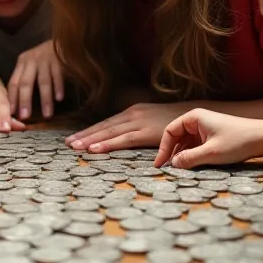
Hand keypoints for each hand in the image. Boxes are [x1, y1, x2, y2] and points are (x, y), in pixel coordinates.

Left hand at [7, 40, 63, 119]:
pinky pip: (58, 75)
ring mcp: (46, 59)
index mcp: (22, 63)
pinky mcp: (59, 59)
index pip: (14, 82)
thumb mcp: (31, 65)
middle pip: (26, 83)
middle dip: (24, 101)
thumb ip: (24, 79)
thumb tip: (17, 104)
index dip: (12, 98)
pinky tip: (59, 99)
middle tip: (25, 116)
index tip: (12, 114)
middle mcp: (32, 60)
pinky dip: (58, 87)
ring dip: (45, 100)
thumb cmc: (45, 58)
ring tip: (47, 115)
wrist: (62, 39)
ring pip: (44, 82)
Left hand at [65, 102, 190, 152]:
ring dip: (90, 140)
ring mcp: (138, 121)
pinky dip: (106, 144)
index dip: (89, 131)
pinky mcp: (145, 131)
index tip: (74, 138)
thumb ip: (140, 128)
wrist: (195, 116)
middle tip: (67, 144)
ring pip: (109, 132)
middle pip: (103, 126)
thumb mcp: (154, 122)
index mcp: (132, 112)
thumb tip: (128, 139)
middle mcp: (132, 114)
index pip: (106, 123)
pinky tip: (94, 150)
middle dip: (84, 135)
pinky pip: (122, 139)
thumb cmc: (175, 122)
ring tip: (74, 147)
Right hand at [154, 109, 262, 168]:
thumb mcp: (212, 153)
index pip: (169, 132)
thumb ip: (189, 159)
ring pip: (186, 142)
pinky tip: (191, 166)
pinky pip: (195, 145)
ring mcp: (205, 128)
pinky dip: (191, 155)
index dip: (162, 149)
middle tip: (167, 170)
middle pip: (176, 137)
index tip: (159, 165)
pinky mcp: (212, 136)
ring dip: (181, 155)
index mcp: (194, 118)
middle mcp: (197, 120)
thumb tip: (173, 165)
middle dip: (171, 153)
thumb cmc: (239, 141)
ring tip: (179, 170)